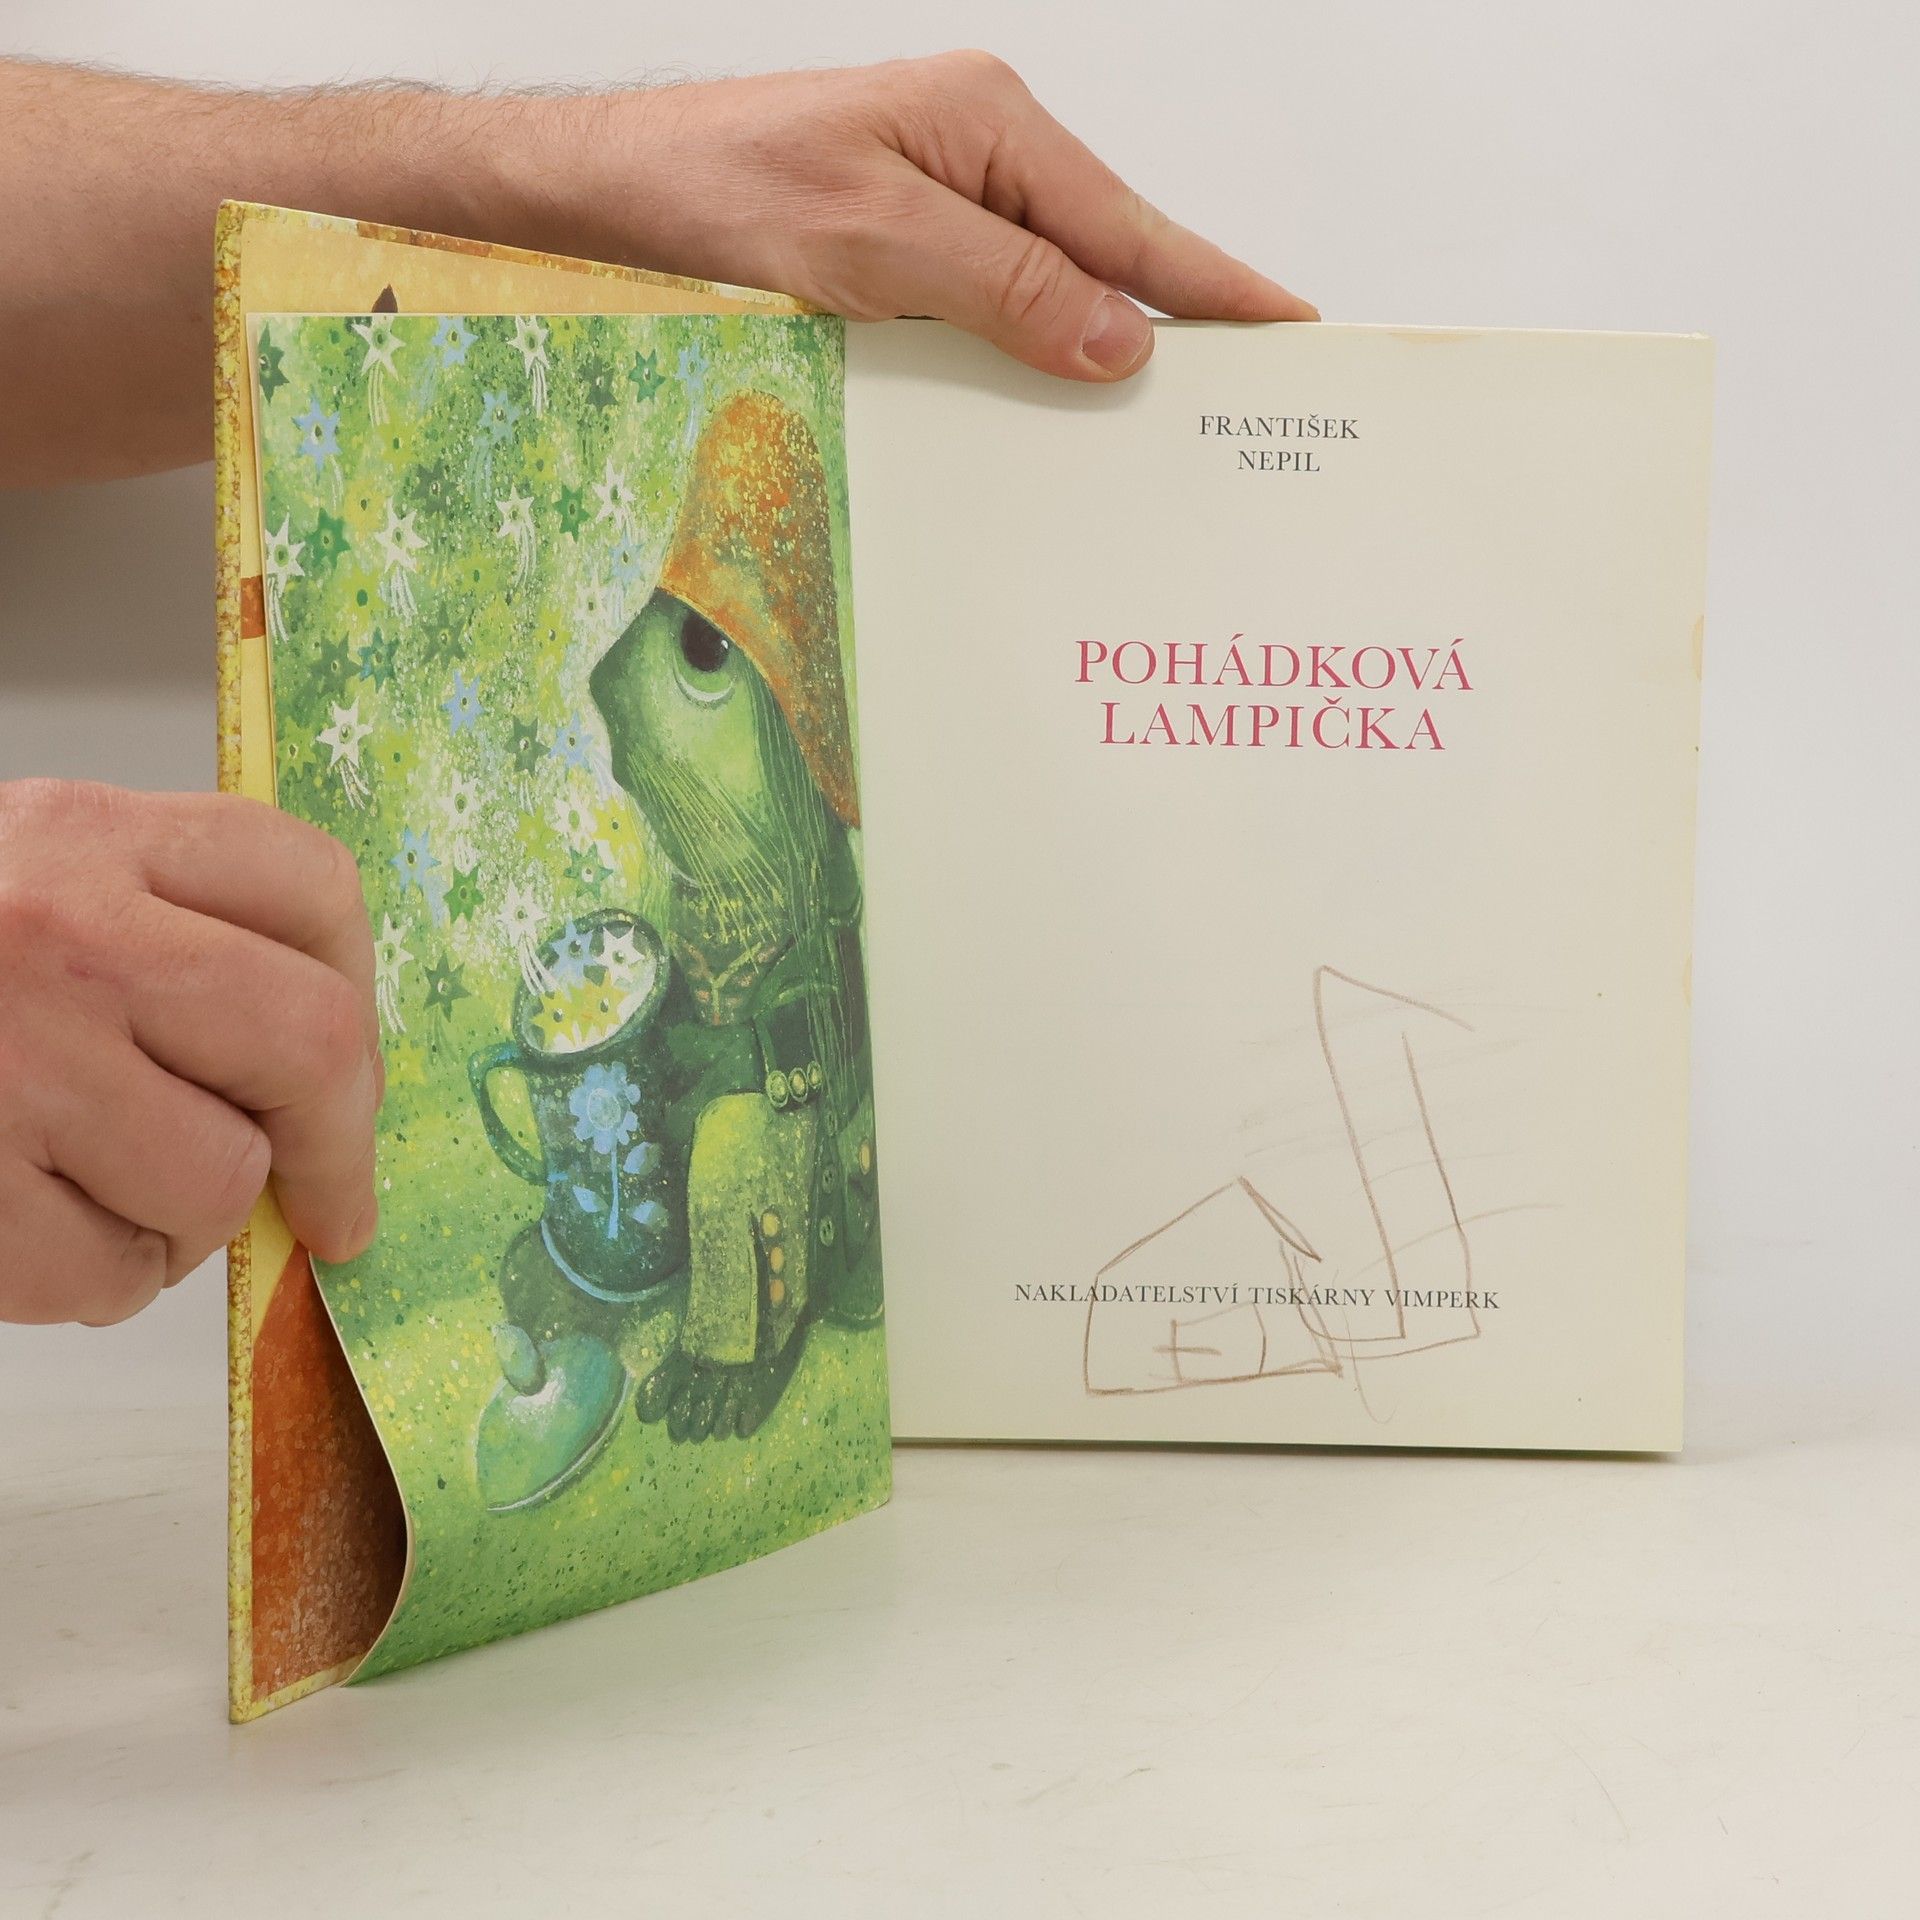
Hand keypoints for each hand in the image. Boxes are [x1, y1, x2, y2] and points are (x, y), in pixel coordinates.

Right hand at [0, 780, 380, 1325]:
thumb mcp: (30, 887)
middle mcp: (57, 933)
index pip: (312, 886)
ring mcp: (7, 1063)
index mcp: (87, 835)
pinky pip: (107, 1277)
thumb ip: (170, 938)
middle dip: (339, 1146)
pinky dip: (98, 1282)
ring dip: (191, 1222)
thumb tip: (330, 1077)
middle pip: (311, 1044)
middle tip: (331, 1203)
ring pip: (219, 1182)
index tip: (359, 1079)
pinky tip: (35, 1230)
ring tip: (107, 1191)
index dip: (363, 997)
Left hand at [557, 51, 1315, 381]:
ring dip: (1097, 359)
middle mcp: (978, 157)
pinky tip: (1049, 409)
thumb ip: (1003, 284)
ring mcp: (943, 202)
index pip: (1130, 226)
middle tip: (1246, 409)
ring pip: (1051, 294)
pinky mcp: (905, 250)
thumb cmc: (722, 190)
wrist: (613, 193)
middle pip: (1105, 259)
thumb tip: (1121, 340)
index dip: (1216, 288)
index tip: (1293, 331)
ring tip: (1165, 431)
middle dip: (1174, 334)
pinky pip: (994, 314)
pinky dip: (1029, 361)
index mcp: (990, 126)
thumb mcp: (871, 239)